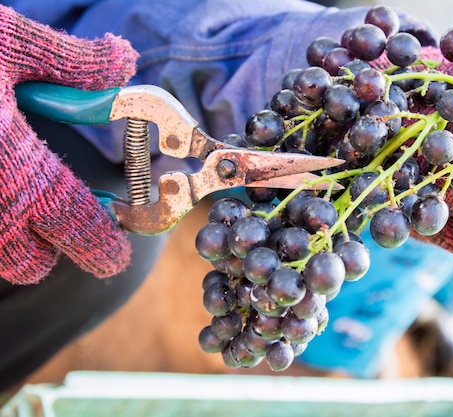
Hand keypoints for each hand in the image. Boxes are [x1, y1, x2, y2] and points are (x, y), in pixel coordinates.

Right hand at [0, 6, 138, 283]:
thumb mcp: (8, 42)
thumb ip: (73, 61)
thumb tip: (123, 59)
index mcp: (15, 161)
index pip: (76, 225)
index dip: (102, 247)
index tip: (115, 257)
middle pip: (30, 264)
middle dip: (48, 250)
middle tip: (55, 224)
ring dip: (8, 244)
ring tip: (13, 203)